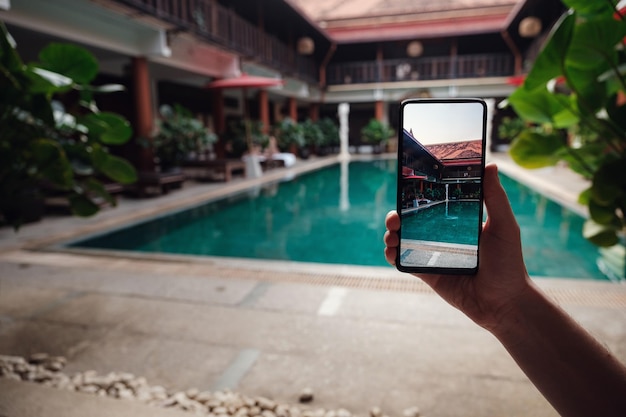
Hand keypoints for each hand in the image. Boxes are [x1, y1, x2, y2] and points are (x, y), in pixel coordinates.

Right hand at [383, 164, 532, 330]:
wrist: (504, 303)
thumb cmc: (509, 264)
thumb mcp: (504, 226)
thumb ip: (495, 197)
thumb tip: (490, 165)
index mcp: (458, 223)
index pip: (433, 204)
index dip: (418, 196)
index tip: (407, 188)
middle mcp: (442, 237)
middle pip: (412, 221)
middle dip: (398, 215)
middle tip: (395, 216)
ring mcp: (432, 255)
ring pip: (403, 240)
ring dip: (391, 234)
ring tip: (392, 234)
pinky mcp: (427, 274)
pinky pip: (404, 262)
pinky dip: (392, 255)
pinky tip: (392, 250)